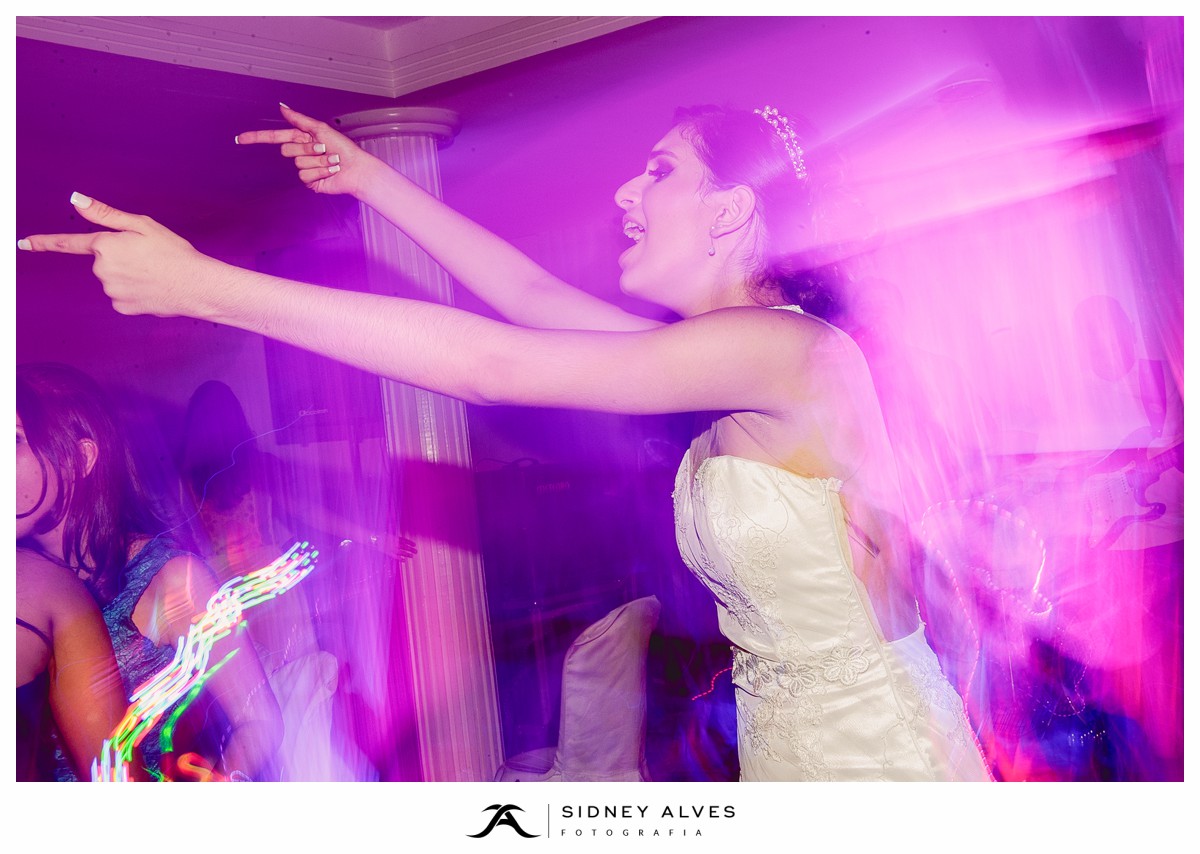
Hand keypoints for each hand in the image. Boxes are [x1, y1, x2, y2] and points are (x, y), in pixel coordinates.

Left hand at [19, 193, 221, 318]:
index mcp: (106, 245)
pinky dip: (134, 292)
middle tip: (149, 258)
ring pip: (112, 279)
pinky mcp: (122, 307)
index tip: (24, 243)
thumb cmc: (174, 253)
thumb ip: (106, 214)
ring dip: (129, 276)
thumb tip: (77, 200)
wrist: (196, 286)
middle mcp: (103, 270)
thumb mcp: (142, 225)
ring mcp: (111, 290)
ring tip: (155, 274)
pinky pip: (121, 296)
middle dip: (120, 258)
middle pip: (103, 261)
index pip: (69, 243)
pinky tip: (152, 289)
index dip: (44, 243)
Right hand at [235, 104, 375, 196]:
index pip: (275, 137)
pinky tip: (330, 171)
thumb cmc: (344, 148)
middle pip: (287, 150)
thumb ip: (299, 119)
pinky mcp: (310, 181)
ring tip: (332, 161)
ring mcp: (305, 168)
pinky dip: (320, 172)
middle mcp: (302, 153)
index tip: (241, 139)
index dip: (257, 138)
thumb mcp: (321, 129)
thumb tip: (283, 107)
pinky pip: (305, 175)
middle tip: (323, 149)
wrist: (356, 169)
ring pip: (298, 163)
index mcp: (302, 138)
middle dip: (306, 148)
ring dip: (318, 161)